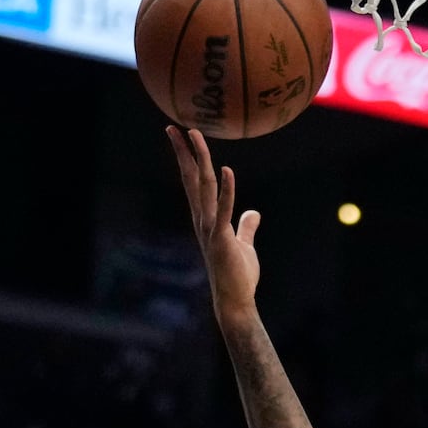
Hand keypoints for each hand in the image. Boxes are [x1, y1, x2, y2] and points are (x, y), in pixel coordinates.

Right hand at [169, 125, 262, 317]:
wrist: (235, 300)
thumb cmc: (238, 275)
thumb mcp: (244, 245)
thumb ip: (246, 226)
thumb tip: (253, 213)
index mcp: (205, 218)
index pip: (192, 183)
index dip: (186, 159)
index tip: (180, 137)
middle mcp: (202, 220)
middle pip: (190, 179)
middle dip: (183, 152)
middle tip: (174, 127)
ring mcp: (209, 228)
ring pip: (202, 187)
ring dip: (200, 160)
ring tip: (196, 136)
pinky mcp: (221, 238)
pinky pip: (223, 209)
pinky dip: (226, 190)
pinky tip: (226, 170)